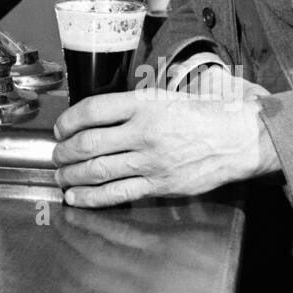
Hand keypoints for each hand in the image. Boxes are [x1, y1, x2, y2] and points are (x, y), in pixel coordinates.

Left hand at [51, 84, 280, 207]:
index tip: (59, 128)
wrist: (236, 138)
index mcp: (144, 104)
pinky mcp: (160, 185)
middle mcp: (144, 131)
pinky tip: (76, 197)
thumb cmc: (200, 114)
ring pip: (98, 169)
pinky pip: (118, 193)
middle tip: (55, 155)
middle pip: (89, 143)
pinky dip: (91, 197)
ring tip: (60, 176)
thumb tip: (94, 118)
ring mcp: (151, 161)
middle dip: (64, 152)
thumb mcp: (164, 96)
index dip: (68, 120)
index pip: (92, 110)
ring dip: (72, 175)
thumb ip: (131, 107)